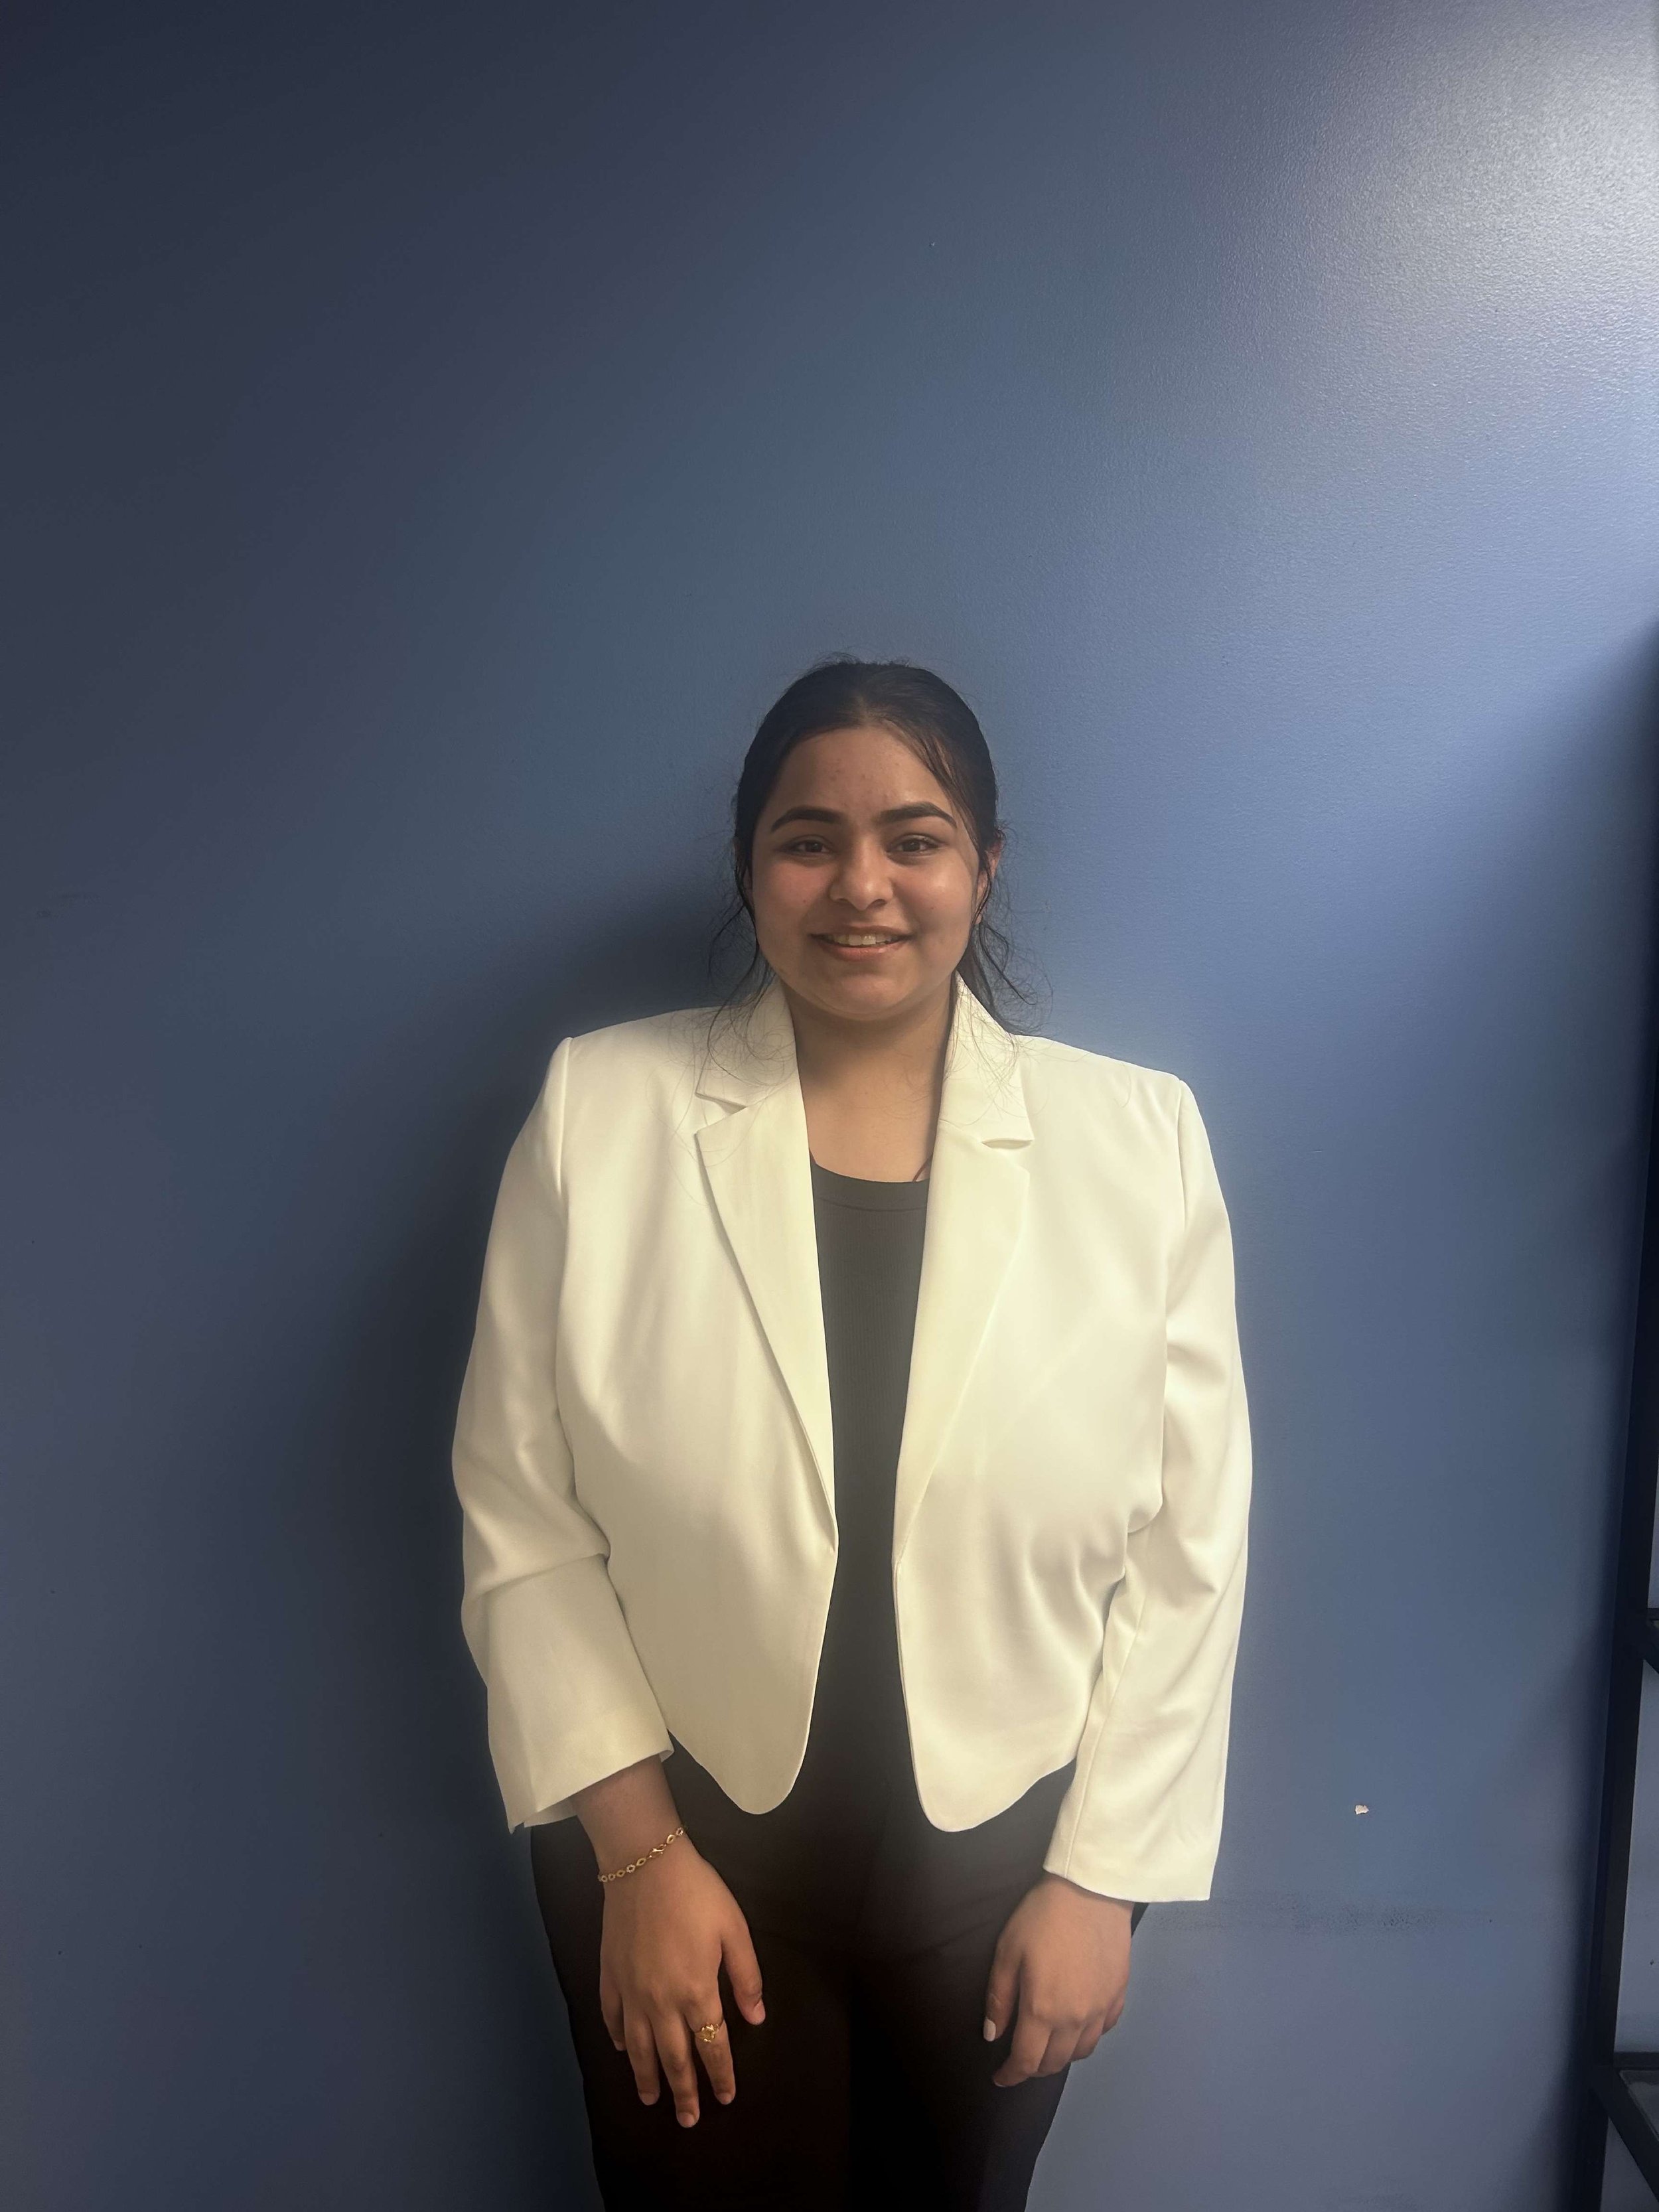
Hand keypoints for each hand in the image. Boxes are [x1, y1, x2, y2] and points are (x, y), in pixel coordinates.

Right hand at [597, 1838, 765, 2127]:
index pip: (712, 2046)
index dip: (720, 2075)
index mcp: (697, 1992)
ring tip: (651, 2100)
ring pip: (640, 2049)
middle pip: (674, 2059)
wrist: (644, 1863)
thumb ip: (746, 1976)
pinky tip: (624, 2050)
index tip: (725, 2098)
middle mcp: (661, 2003)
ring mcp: (631, 1992)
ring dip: (647, 2078)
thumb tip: (755, 2018)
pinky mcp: (610, 1977)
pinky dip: (619, 2039)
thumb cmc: (696, 1893)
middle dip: (683, 2093)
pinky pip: (613, 2018)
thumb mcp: (735, 1929)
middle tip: (688, 2120)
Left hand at [982, 1874, 1133, 2086]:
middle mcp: (1074, 2019)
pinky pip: (1104, 2030)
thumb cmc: (1042, 1917)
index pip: (1026, 2060)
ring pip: (1081, 2051)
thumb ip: (999, 1997)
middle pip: (1055, 2062)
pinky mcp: (1118, 1995)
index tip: (1000, 2078)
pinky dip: (1088, 2036)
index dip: (1011, 2075)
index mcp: (1042, 2011)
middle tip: (1021, 2058)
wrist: (1091, 1890)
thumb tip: (993, 2036)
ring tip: (1049, 2044)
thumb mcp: (1008, 1951)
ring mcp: (1100, 2009)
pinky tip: (1079, 2024)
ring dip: (1062, 2056)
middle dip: (1034, 2067)